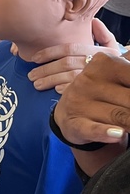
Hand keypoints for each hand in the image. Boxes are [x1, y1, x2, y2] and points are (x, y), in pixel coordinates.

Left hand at [23, 18, 122, 93]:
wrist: (126, 82)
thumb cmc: (114, 64)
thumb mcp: (112, 47)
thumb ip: (103, 34)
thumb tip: (94, 20)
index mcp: (98, 51)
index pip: (70, 48)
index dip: (50, 52)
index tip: (35, 58)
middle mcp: (97, 64)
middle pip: (66, 64)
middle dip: (45, 69)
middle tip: (31, 75)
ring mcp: (95, 79)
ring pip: (68, 78)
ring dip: (50, 81)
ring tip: (36, 83)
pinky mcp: (94, 93)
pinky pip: (76, 91)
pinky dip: (64, 91)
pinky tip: (54, 91)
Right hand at [53, 54, 129, 173]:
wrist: (69, 112)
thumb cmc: (101, 90)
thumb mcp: (115, 70)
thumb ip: (129, 60)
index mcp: (104, 63)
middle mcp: (88, 80)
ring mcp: (80, 102)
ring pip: (120, 116)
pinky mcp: (76, 124)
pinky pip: (94, 129)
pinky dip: (106, 132)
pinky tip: (117, 133)